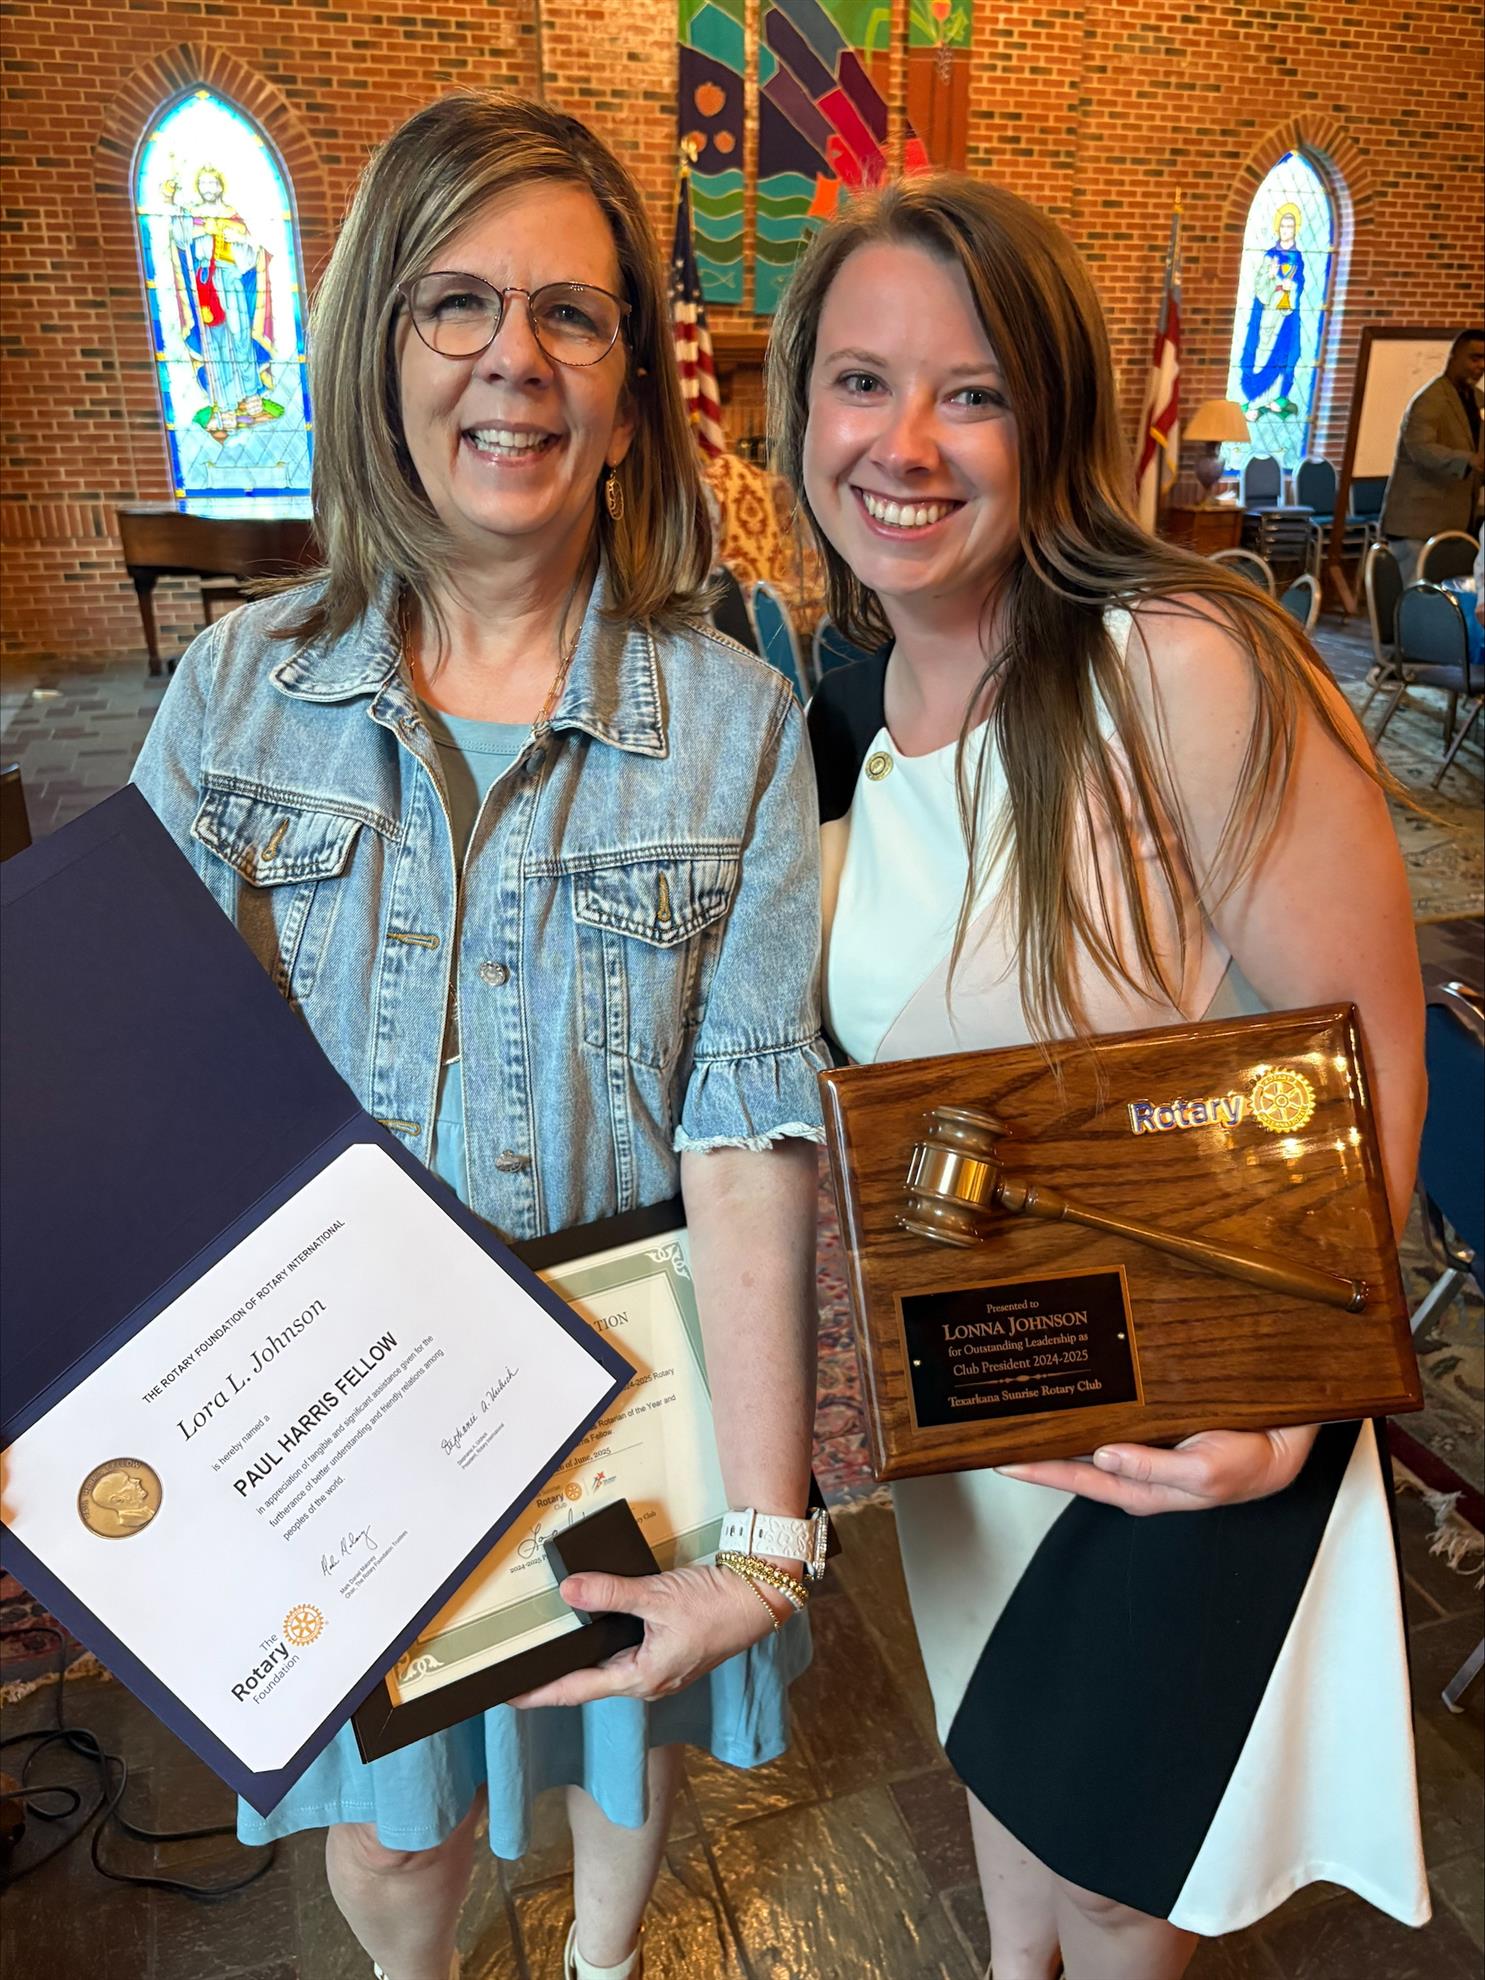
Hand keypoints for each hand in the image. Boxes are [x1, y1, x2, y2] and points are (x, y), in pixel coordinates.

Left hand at [508, 1561, 786, 1707]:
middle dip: (555, 1679)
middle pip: (590, 1683)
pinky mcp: (670, 1654)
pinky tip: (595, 1628)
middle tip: (519, 1673)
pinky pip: (627, 1655)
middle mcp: (648, 1682)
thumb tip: (568, 1591)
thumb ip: (610, 1593)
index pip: (576, 1691)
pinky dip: (605, 1646)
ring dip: (581, 1661)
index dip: (539, 1694)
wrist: (760, 1600)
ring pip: (609, 1669)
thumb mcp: (657, 1596)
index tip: (507, 1696)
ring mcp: (661, 1670)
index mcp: (642, 1678)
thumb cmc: (714, 1604)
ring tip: (550, 1652)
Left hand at [996, 1423, 1319, 1515]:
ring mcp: (1145, 1446)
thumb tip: (1103, 1455)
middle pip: (1072, 1459)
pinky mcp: (1156, 1422)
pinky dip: (1087, 1407)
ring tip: (1020, 1406)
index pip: (1077, 1479)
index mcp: (1143, 1489)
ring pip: (1087, 1436)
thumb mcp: (1207, 1471)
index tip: (1000, 1459)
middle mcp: (1136, 1468)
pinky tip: (1069, 1390)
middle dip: (1034, 1448)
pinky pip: (1111, 1415)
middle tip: (994, 1428)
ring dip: (1056, 1425)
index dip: (1037, 1470)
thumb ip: (1154, 1468)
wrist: (1290, 1437)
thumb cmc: (1254, 1461)